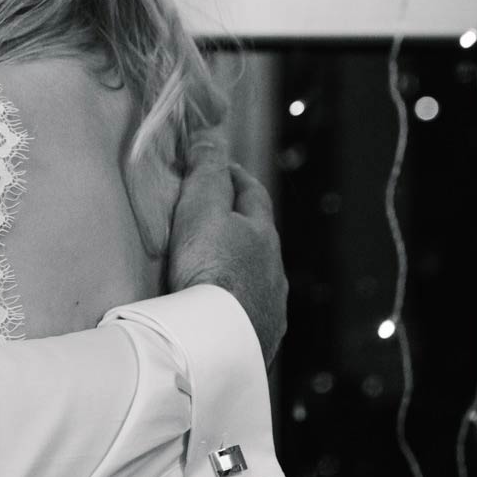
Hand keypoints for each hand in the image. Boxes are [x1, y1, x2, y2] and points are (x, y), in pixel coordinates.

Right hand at [164, 156, 286, 367]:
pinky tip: (225, 314)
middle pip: (260, 238)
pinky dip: (239, 305)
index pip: (252, 193)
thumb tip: (209, 135)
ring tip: (218, 270)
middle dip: (241, 224)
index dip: (235, 176)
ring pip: (259, 277)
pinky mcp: (261, 339)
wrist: (218, 340)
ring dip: (243, 268)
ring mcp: (271, 307)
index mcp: (263, 233)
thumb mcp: (201, 208)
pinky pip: (251, 313)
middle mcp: (275, 269)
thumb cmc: (208, 268)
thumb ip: (206, 172)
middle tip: (215, 219)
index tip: (219, 167)